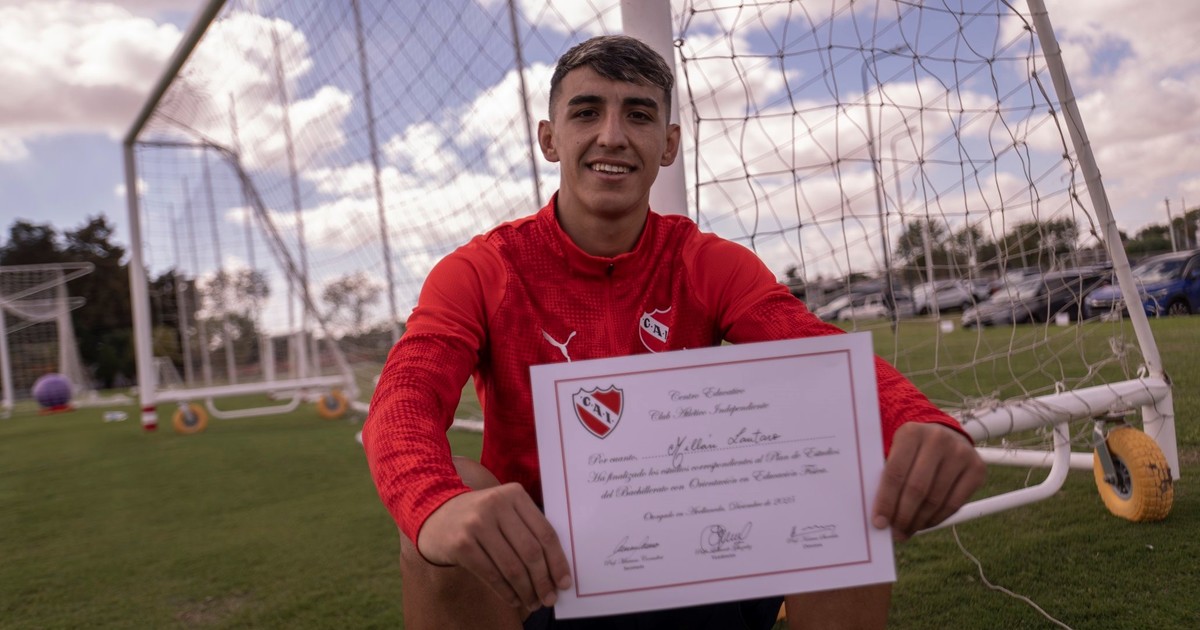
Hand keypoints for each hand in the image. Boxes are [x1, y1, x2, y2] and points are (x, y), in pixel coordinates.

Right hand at [417, 483, 572, 611]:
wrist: (434, 513)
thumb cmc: (480, 516)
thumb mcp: (504, 509)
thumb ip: (528, 528)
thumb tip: (556, 569)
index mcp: (514, 494)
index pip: (545, 532)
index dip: (558, 561)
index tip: (565, 582)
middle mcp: (496, 505)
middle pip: (530, 551)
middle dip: (543, 580)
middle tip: (550, 598)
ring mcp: (476, 524)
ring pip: (512, 567)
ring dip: (526, 590)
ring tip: (533, 602)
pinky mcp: (461, 544)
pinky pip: (491, 574)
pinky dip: (506, 591)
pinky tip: (514, 599)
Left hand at [872, 422, 985, 540]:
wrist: (944, 435)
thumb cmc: (912, 452)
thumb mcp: (897, 452)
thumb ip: (888, 478)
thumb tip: (882, 517)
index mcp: (911, 433)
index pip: (895, 473)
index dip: (886, 502)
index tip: (879, 523)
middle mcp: (938, 439)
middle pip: (917, 488)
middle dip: (903, 516)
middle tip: (895, 533)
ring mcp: (960, 453)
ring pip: (936, 499)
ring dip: (919, 521)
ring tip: (907, 530)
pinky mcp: (977, 469)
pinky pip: (954, 504)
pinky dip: (936, 519)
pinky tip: (924, 523)